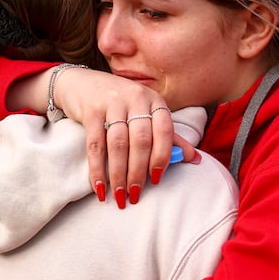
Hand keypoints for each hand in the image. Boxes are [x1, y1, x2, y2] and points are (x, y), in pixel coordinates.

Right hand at [48, 67, 196, 206]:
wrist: (83, 84)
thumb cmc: (121, 105)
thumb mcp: (147, 114)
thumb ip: (169, 137)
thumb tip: (195, 159)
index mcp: (154, 101)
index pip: (165, 131)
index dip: (162, 157)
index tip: (156, 180)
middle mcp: (136, 98)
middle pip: (141, 140)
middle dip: (138, 172)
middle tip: (134, 195)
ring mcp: (112, 102)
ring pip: (118, 144)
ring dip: (118, 174)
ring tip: (118, 195)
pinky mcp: (91, 110)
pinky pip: (95, 144)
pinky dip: (97, 169)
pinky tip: (99, 186)